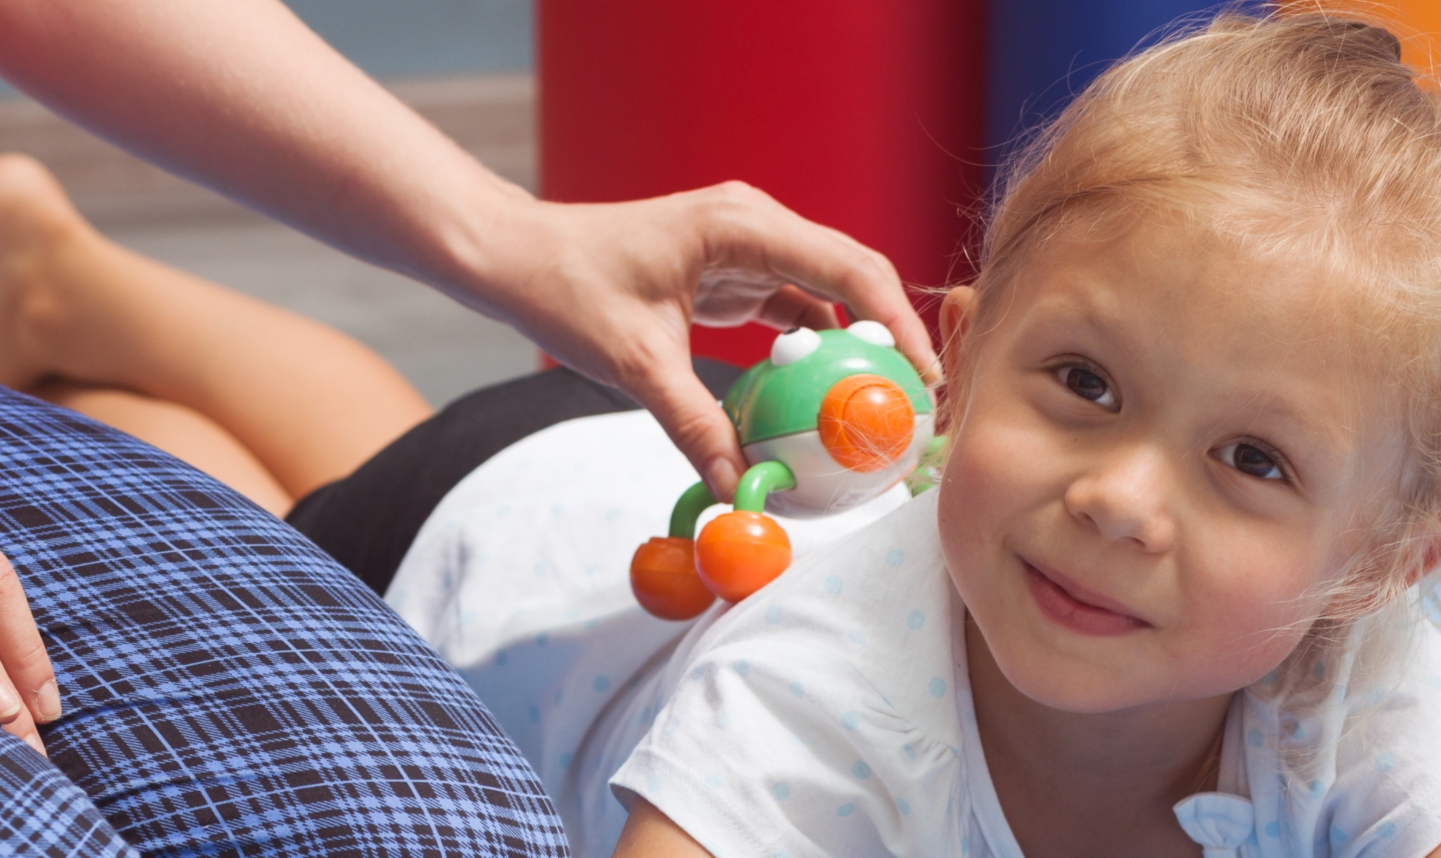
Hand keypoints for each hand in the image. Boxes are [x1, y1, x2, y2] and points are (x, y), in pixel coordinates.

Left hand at [468, 183, 942, 498]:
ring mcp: (744, 248)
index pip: (848, 266)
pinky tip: (825, 400)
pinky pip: (791, 310)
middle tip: (919, 401)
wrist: (516, 256)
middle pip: (852, 275)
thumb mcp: (635, 363)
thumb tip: (739, 487)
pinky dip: (812, 352)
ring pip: (825, 294)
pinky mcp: (730, 275)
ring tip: (885, 404)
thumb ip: (694, 425)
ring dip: (855, 345)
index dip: (897, 321)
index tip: (925, 376)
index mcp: (740, 227)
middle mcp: (753, 226)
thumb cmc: (566, 288)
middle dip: (892, 335)